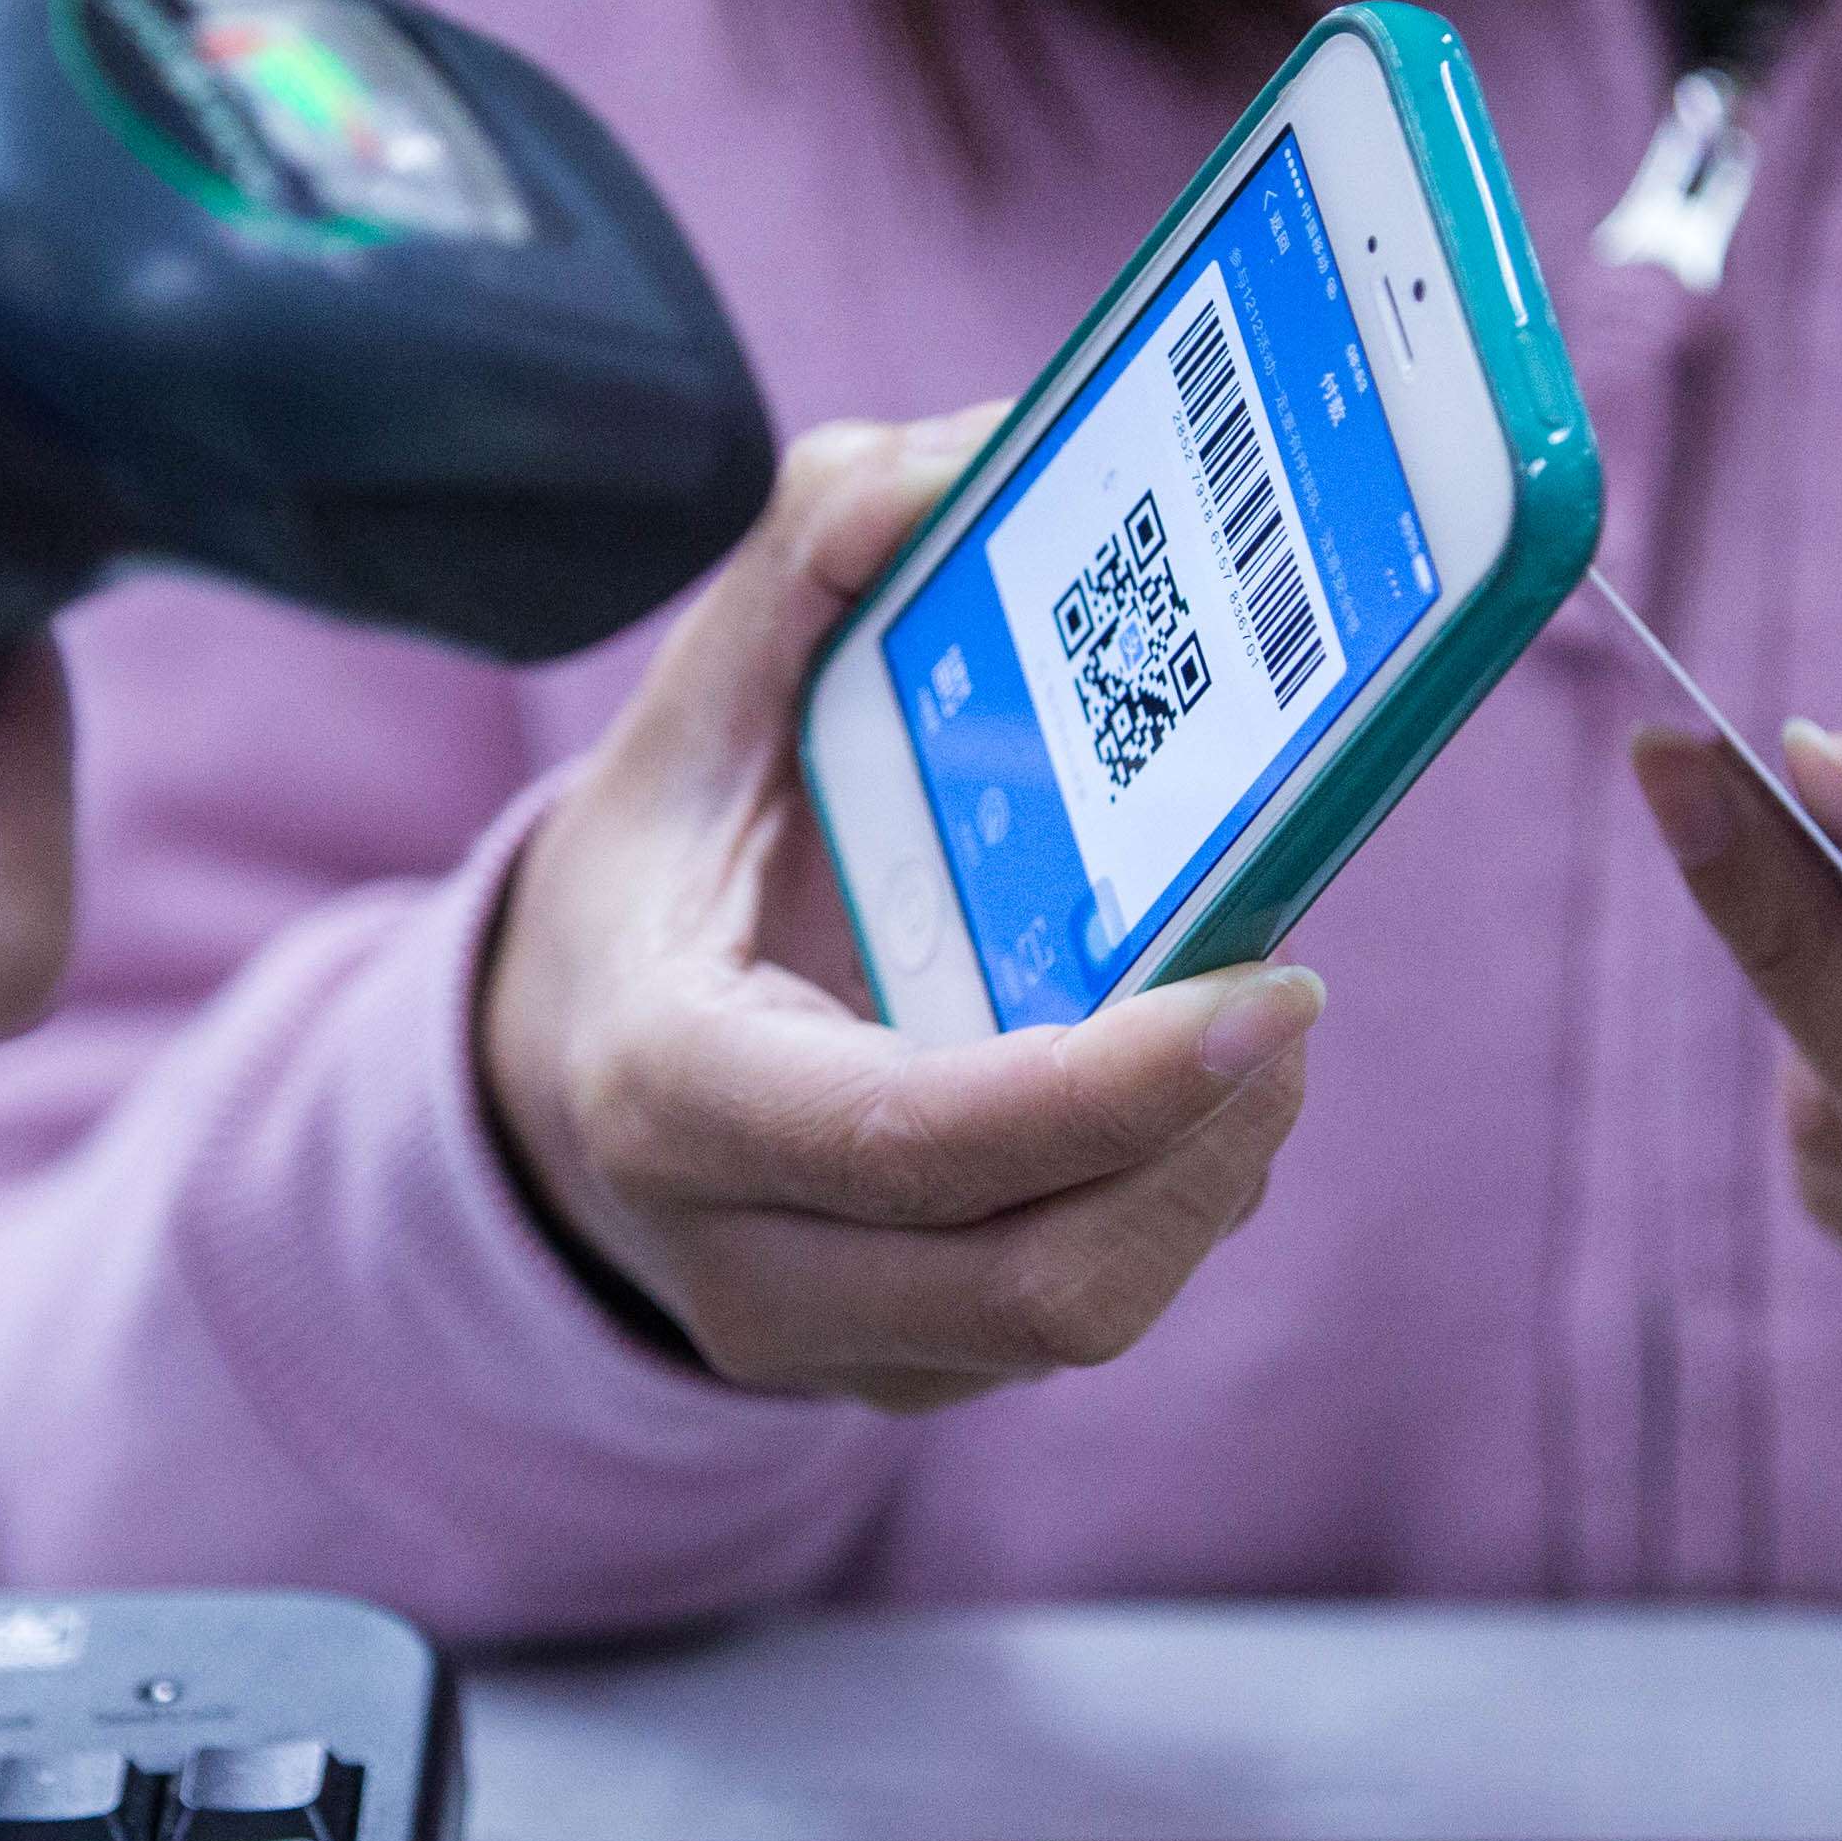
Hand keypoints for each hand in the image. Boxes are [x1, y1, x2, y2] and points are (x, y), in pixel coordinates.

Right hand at [480, 411, 1324, 1410]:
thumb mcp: (696, 699)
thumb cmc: (660, 871)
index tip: (1271, 988)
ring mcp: (826, 1342)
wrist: (559, 1073)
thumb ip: (814, 552)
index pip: (910, 1141)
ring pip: (1081, 1315)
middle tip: (1281, 994)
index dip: (1109, 1089)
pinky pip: (1077, 1314)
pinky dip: (1166, 1199)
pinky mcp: (908, 1374)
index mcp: (667, 1087)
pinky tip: (1182, 1087)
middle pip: (1037, 1279)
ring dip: (1207, 1172)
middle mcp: (739, 1254)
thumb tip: (960, 466)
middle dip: (1203, 1142)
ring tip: (1244, 1028)